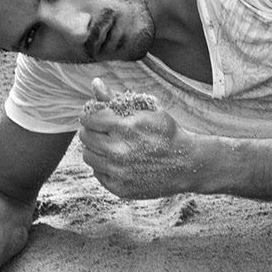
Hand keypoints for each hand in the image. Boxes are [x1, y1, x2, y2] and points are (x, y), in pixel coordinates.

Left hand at [79, 79, 198, 198]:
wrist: (186, 164)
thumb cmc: (167, 134)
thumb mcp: (148, 109)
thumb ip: (118, 97)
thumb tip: (95, 83)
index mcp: (126, 127)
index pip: (89, 118)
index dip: (93, 115)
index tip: (100, 116)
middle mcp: (119, 150)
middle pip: (85, 136)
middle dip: (93, 130)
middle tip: (106, 131)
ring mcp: (118, 172)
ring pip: (88, 156)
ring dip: (97, 149)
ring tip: (113, 146)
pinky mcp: (119, 188)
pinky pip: (98, 173)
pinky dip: (105, 166)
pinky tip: (120, 162)